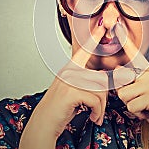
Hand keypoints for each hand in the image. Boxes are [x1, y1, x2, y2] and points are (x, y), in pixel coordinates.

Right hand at [17, 25, 109, 148]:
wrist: (44, 123)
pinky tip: (92, 117)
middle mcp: (70, 71)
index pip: (84, 50)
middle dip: (104, 98)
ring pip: (101, 90)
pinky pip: (96, 100)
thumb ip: (84, 82)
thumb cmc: (59, 108)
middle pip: (101, 78)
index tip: (101, 25)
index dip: (94, 37)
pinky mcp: (72, 92)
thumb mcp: (71, 90)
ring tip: (95, 115)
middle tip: (99, 110)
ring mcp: (70, 80)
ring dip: (101, 107)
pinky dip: (97, 112)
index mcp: (70, 69)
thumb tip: (104, 81)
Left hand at [113, 22, 148, 148]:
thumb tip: (117, 70)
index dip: (125, 40)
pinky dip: (137, 114)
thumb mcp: (144, 95)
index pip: (134, 55)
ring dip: (132, 106)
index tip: (116, 24)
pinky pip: (130, 105)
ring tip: (146, 108)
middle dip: (126, 96)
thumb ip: (132, 82)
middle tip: (142, 103)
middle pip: (121, 80)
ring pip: (123, 94)